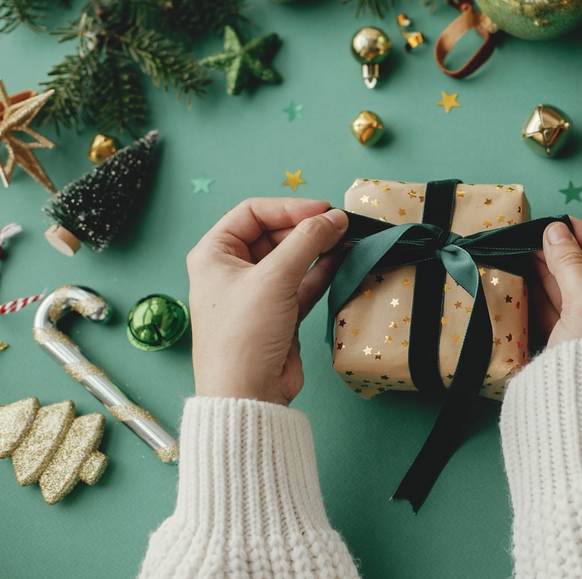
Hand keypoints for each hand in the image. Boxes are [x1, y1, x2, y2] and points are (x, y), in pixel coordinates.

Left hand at [186, 198, 347, 404]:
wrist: (247, 394)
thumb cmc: (243, 336)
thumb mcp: (274, 278)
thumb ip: (307, 242)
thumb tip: (334, 218)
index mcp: (214, 255)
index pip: (253, 213)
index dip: (289, 207)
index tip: (322, 210)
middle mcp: (231, 271)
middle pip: (274, 234)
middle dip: (307, 228)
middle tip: (339, 225)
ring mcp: (256, 293)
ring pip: (291, 258)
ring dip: (318, 248)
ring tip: (346, 238)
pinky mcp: (278, 314)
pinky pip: (302, 282)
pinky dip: (321, 270)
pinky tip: (342, 259)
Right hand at [531, 218, 581, 352]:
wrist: (578, 424)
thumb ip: (569, 265)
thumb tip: (555, 232)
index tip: (566, 222)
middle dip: (568, 257)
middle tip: (541, 235)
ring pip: (576, 298)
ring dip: (552, 275)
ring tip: (527, 251)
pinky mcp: (578, 356)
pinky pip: (563, 318)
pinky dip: (545, 298)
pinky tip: (526, 279)